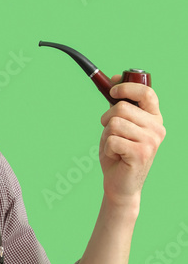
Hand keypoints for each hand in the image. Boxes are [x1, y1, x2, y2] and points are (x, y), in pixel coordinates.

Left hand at [98, 76, 165, 208]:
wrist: (121, 184)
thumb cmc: (118, 153)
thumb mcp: (118, 125)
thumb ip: (119, 105)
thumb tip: (114, 78)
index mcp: (154, 118)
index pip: (146, 92)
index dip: (127, 87)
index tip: (113, 90)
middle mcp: (157, 128)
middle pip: (122, 108)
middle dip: (107, 119)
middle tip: (110, 133)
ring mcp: (151, 141)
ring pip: (114, 123)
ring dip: (107, 136)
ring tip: (115, 147)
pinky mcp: (141, 153)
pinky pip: (112, 140)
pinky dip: (107, 148)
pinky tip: (116, 156)